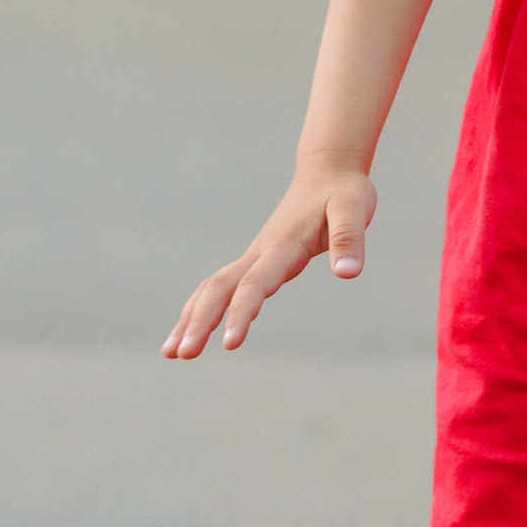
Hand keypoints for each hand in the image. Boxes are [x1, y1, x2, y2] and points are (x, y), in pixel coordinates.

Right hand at [162, 158, 377, 358]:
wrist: (326, 171)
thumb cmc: (343, 191)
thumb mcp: (355, 209)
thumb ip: (349, 239)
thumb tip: (348, 274)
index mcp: (283, 245)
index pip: (255, 283)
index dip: (241, 313)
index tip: (229, 345)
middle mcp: (260, 251)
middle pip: (220, 287)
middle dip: (199, 321)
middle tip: (181, 355)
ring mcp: (254, 255)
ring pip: (213, 287)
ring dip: (191, 317)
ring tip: (170, 353)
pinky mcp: (256, 259)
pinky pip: (221, 286)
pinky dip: (202, 307)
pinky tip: (192, 330)